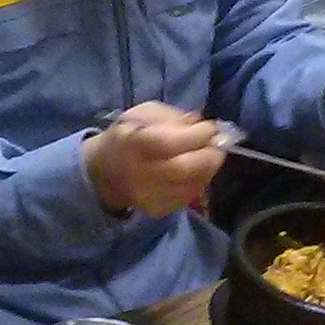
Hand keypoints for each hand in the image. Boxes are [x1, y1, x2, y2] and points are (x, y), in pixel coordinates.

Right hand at [84, 104, 228, 218]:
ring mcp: (149, 196)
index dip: (197, 135)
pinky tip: (196, 170)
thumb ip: (172, 116)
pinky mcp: (158, 210)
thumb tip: (199, 123)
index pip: (170, 143)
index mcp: (133, 144)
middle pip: (185, 169)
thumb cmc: (127, 136)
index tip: (211, 127)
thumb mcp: (142, 114)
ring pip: (192, 185)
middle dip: (210, 155)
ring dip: (208, 169)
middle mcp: (140, 174)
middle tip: (219, 144)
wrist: (105, 173)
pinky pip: (188, 196)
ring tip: (210, 155)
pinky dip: (199, 181)